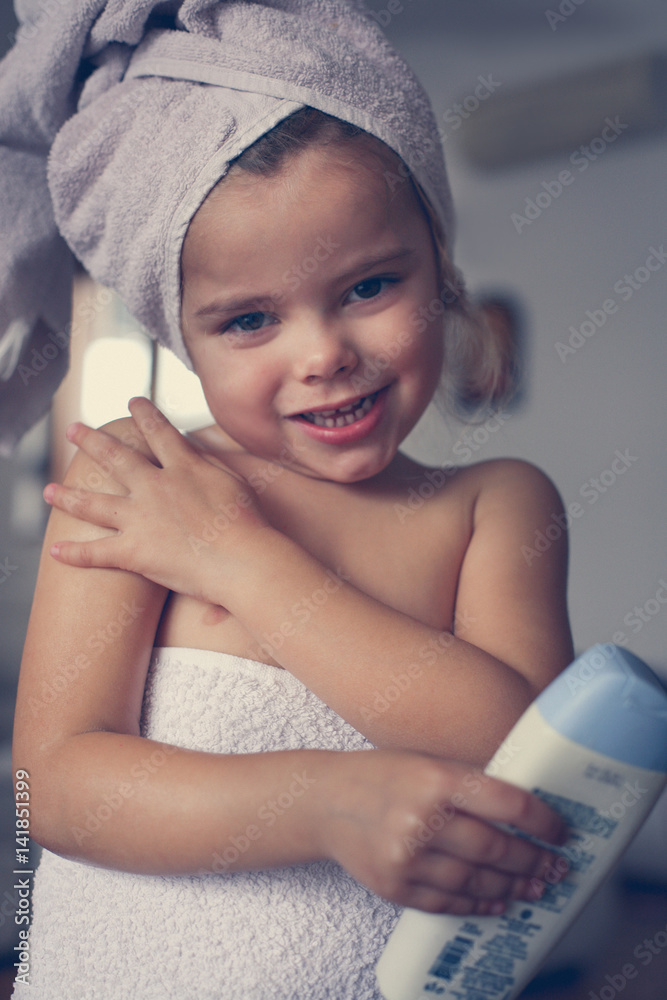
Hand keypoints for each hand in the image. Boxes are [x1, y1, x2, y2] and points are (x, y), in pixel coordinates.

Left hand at [43, 397, 268, 601]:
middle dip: (91, 441)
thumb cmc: (250, 524)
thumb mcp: (236, 483)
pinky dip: (75, 554)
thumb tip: (200, 456)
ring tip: (48, 491)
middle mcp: (155, 487)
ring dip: (68, 497)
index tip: (133, 402)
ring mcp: (140, 518)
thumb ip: (212, 467)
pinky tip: (55, 551)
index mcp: (184, 468)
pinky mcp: (134, 550)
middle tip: (74, 430)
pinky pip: (97, 552)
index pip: (159, 432)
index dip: (144, 415)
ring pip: (94, 504)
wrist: (242, 558)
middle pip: (116, 458)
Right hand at [321, 749, 566, 914]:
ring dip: (513, 887)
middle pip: (496, 849)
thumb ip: (470, 783)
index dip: (544, 822)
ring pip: (476, 881)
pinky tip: (497, 900)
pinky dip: (477, 903)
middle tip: (557, 867)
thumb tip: (527, 809)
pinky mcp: (394, 887)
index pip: (507, 804)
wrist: (324, 801)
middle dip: (535, 861)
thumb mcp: (427, 762)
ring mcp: (405, 858)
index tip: (563, 831)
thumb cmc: (383, 774)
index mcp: (436, 778)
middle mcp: (421, 818)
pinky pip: (447, 901)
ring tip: (535, 887)